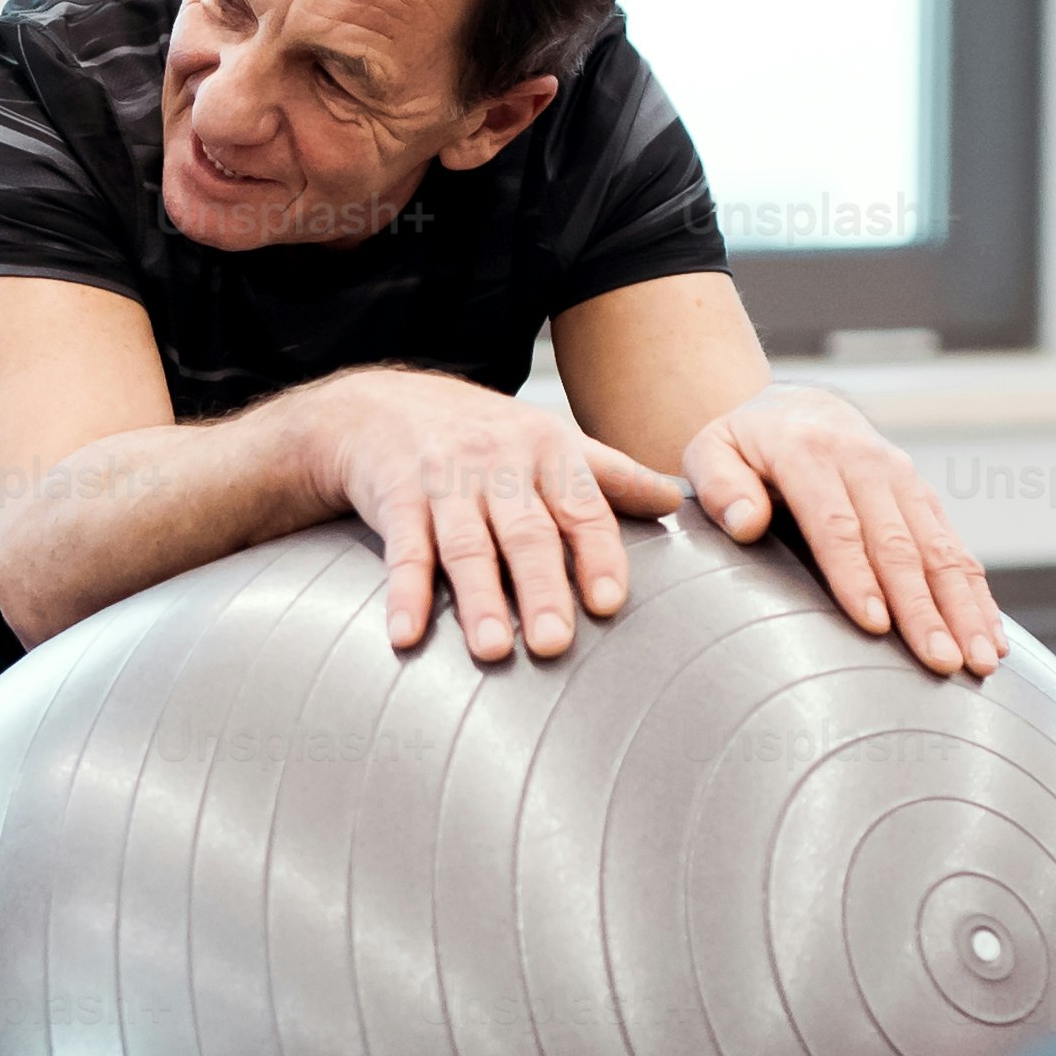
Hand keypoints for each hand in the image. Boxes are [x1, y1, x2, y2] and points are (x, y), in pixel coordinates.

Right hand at [301, 370, 684, 664]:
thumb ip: (610, 477)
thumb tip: (675, 504)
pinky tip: (406, 635)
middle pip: (525, 532)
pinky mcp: (395, 496)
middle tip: (554, 644)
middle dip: (541, 588)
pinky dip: (404, 595)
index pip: (583, 508)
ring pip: (466, 545)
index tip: (609, 603)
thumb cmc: (482, 434)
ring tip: (491, 650)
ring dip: (477, 600)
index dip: (597, 555)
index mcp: (548, 450)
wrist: (380, 404)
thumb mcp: (549, 441)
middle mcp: (498, 461)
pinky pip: (403, 551)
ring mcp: (444, 478)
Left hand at [683, 387, 1007, 675]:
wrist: (800, 408)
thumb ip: (720, 486)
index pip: (836, 524)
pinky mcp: (925, 499)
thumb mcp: (712, 451)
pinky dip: (978, 596)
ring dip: (964, 608)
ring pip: (940, 549)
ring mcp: (903, 481)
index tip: (874, 625)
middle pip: (898, 544)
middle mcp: (866, 463)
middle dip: (923, 608)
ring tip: (980, 661)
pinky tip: (992, 640)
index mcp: (809, 452)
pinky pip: (957, 549)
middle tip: (942, 662)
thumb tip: (746, 524)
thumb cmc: (746, 446)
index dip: (856, 576)